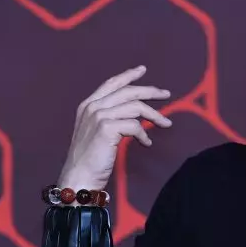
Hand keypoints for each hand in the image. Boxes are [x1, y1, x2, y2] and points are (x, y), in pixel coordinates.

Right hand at [57, 65, 172, 189]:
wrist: (79, 176)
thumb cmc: (90, 159)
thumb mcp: (96, 132)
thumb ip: (110, 118)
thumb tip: (136, 113)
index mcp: (88, 105)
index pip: (111, 83)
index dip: (128, 75)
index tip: (142, 70)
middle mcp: (92, 107)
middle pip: (128, 91)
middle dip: (150, 91)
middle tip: (166, 94)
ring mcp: (99, 116)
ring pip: (136, 107)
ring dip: (154, 115)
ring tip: (165, 123)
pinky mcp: (107, 128)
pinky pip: (135, 125)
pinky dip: (144, 134)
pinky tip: (146, 143)